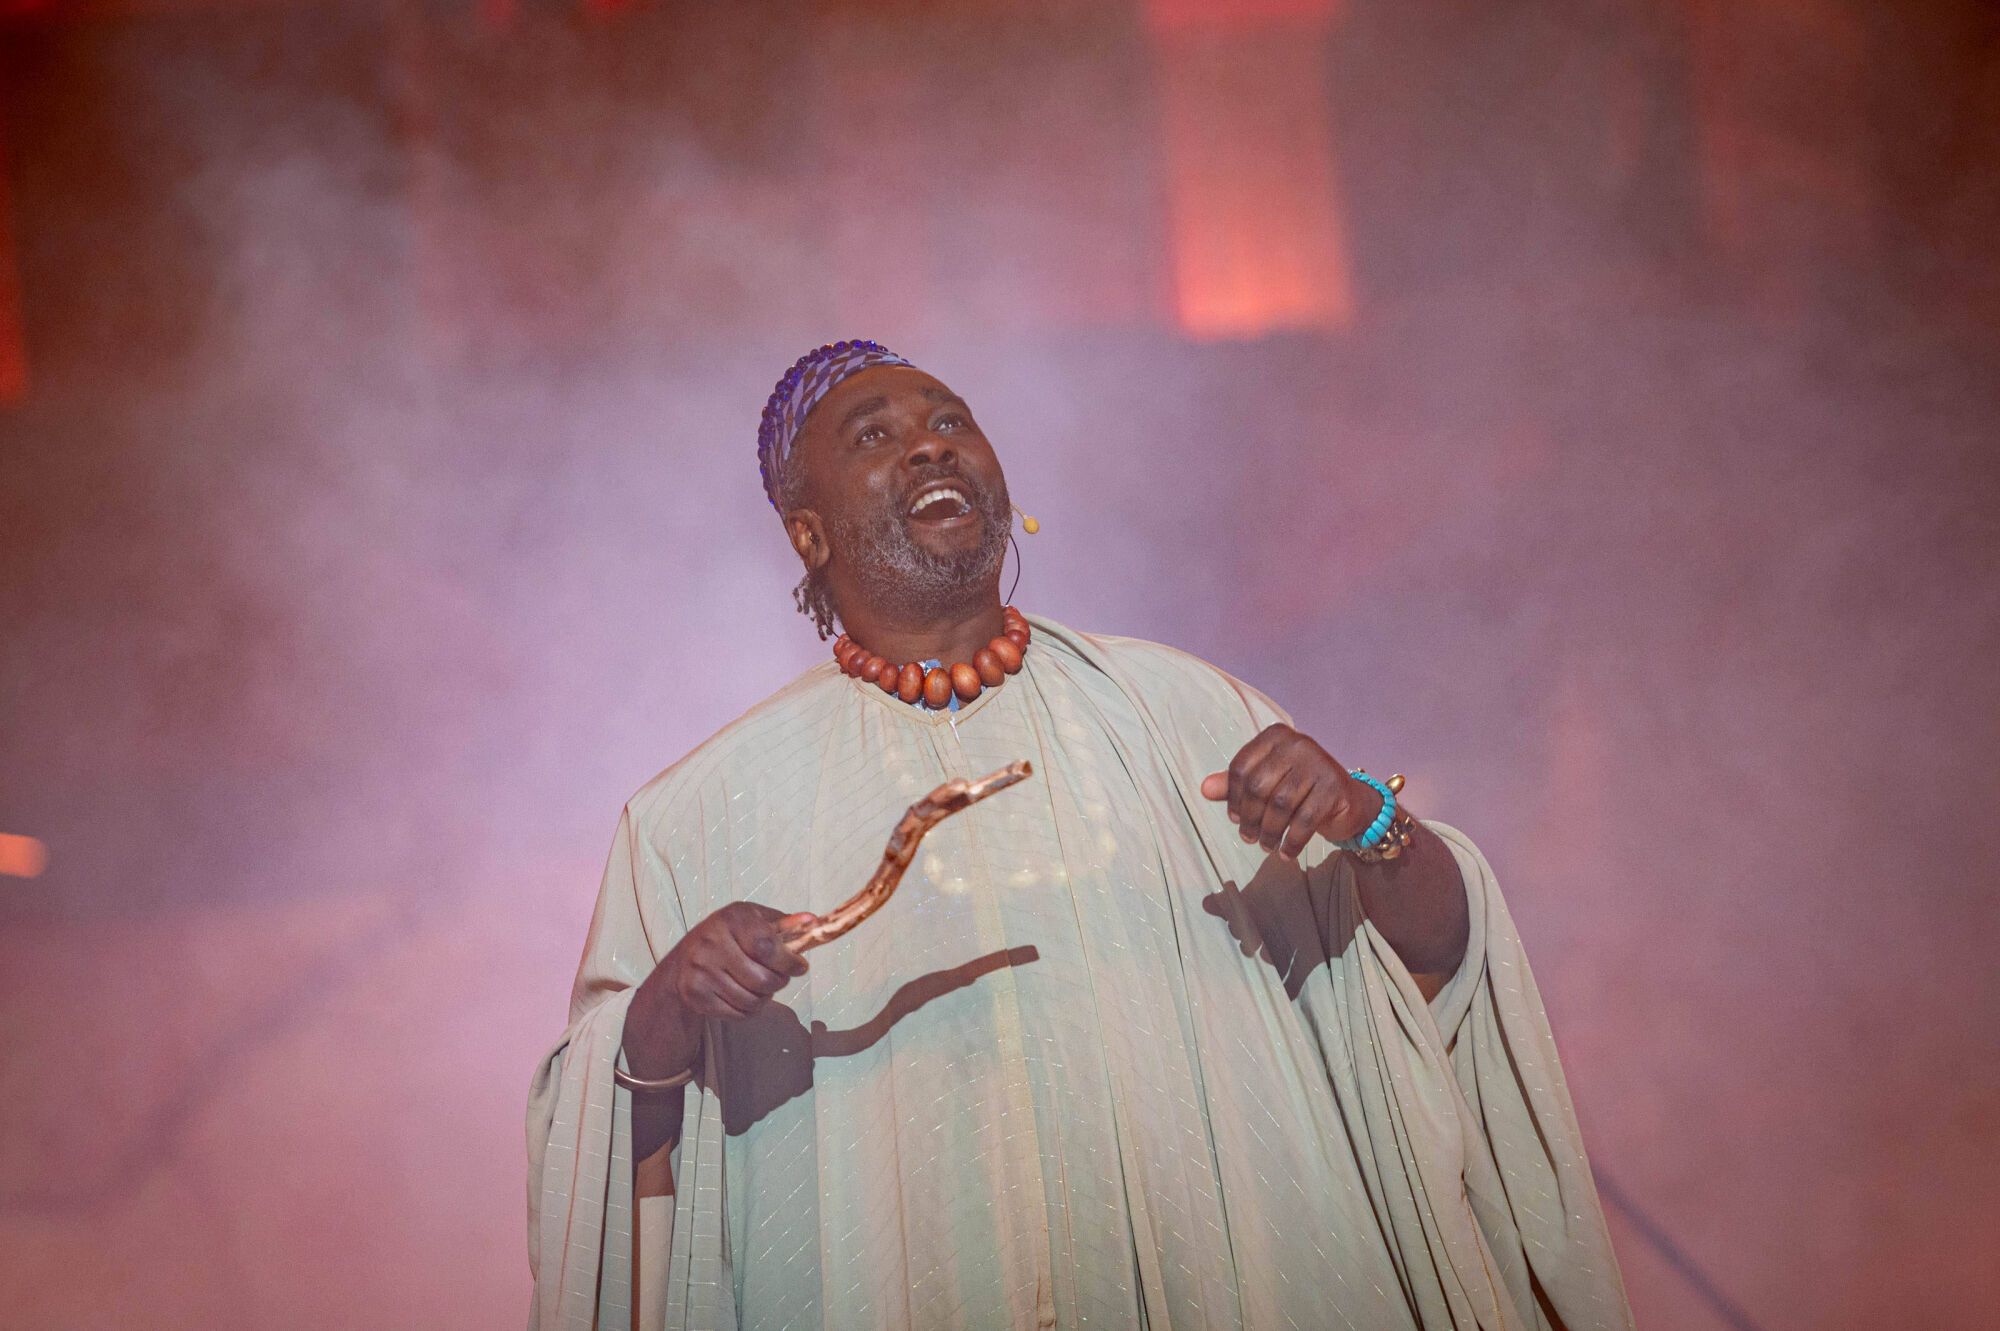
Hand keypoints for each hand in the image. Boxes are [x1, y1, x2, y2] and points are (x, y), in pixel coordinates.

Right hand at [626, 901, 814, 1076]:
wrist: (684, 960)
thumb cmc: (730, 936)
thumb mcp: (755, 919)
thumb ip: (784, 923)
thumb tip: (812, 921)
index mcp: (731, 919)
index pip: (767, 947)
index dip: (789, 962)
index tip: (800, 967)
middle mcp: (712, 943)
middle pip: (762, 979)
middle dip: (779, 982)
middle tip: (779, 977)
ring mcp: (701, 971)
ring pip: (752, 1001)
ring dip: (765, 997)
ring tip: (761, 985)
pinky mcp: (696, 995)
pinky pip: (738, 1014)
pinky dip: (750, 1010)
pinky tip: (745, 994)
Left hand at [1200, 724, 1381, 859]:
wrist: (1347, 802)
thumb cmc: (1299, 790)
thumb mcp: (1266, 783)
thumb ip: (1236, 784)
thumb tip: (1205, 789)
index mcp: (1276, 736)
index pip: (1241, 767)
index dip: (1232, 797)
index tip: (1234, 818)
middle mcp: (1298, 743)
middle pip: (1258, 786)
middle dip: (1249, 818)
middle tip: (1249, 837)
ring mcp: (1319, 763)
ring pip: (1280, 804)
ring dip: (1269, 831)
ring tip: (1265, 845)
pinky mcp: (1334, 787)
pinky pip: (1305, 820)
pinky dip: (1292, 841)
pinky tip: (1286, 853)